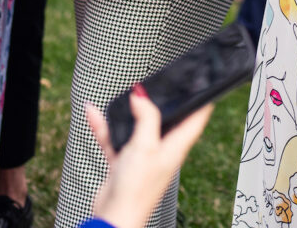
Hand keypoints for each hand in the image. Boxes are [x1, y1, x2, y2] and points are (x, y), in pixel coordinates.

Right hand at [86, 88, 212, 227]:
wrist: (113, 217)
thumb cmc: (136, 189)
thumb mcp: (145, 146)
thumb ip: (146, 117)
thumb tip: (142, 96)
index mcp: (176, 147)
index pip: (196, 119)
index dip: (201, 100)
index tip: (202, 83)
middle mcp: (161, 150)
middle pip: (167, 120)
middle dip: (163, 102)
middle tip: (164, 82)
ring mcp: (142, 156)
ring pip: (137, 127)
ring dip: (129, 113)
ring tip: (127, 93)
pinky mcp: (123, 162)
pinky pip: (114, 139)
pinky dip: (104, 127)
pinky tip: (93, 112)